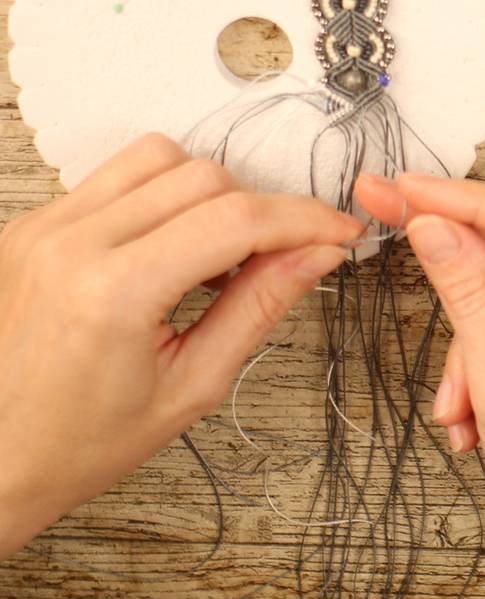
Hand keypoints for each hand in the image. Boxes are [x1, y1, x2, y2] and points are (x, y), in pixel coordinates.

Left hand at [0, 133, 361, 558]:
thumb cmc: (78, 442)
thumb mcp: (191, 386)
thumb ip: (260, 307)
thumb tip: (317, 253)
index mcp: (111, 293)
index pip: (235, 219)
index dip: (302, 219)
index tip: (337, 231)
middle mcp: (71, 244)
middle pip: (203, 177)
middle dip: (257, 210)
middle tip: (276, 258)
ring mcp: (44, 227)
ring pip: (160, 157)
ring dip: (205, 192)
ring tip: (212, 254)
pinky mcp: (33, 222)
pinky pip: (115, 176)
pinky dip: (158, 198)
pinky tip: (166, 249)